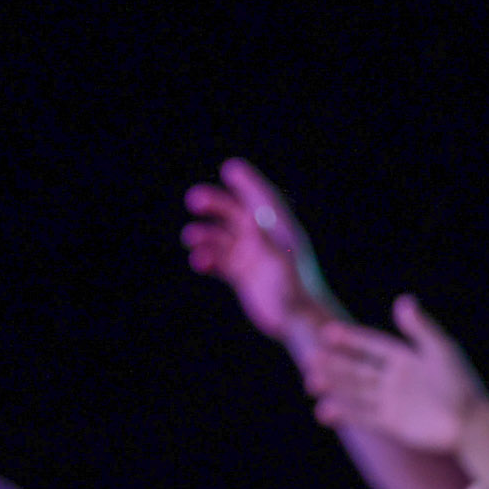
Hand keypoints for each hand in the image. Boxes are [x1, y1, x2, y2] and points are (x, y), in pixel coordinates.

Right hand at [181, 160, 340, 348]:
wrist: (297, 321)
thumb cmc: (295, 290)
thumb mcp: (278, 261)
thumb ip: (264, 240)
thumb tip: (250, 220)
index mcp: (279, 231)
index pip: (261, 200)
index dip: (247, 183)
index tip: (230, 168)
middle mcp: (264, 241)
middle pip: (236, 215)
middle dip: (216, 206)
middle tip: (193, 200)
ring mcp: (252, 258)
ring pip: (223, 239)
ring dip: (206, 235)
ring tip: (191, 237)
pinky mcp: (242, 277)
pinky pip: (220, 262)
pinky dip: (208, 260)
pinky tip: (198, 262)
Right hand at [306, 296, 485, 454]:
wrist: (470, 423)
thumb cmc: (460, 384)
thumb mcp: (440, 351)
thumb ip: (421, 328)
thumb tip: (403, 301)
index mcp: (405, 359)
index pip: (372, 345)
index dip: (351, 339)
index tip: (327, 332)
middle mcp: (394, 380)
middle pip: (358, 369)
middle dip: (334, 364)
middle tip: (309, 358)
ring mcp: (391, 402)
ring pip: (355, 392)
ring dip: (334, 387)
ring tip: (311, 382)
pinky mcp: (391, 425)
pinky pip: (363, 417)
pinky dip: (344, 414)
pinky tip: (324, 410)